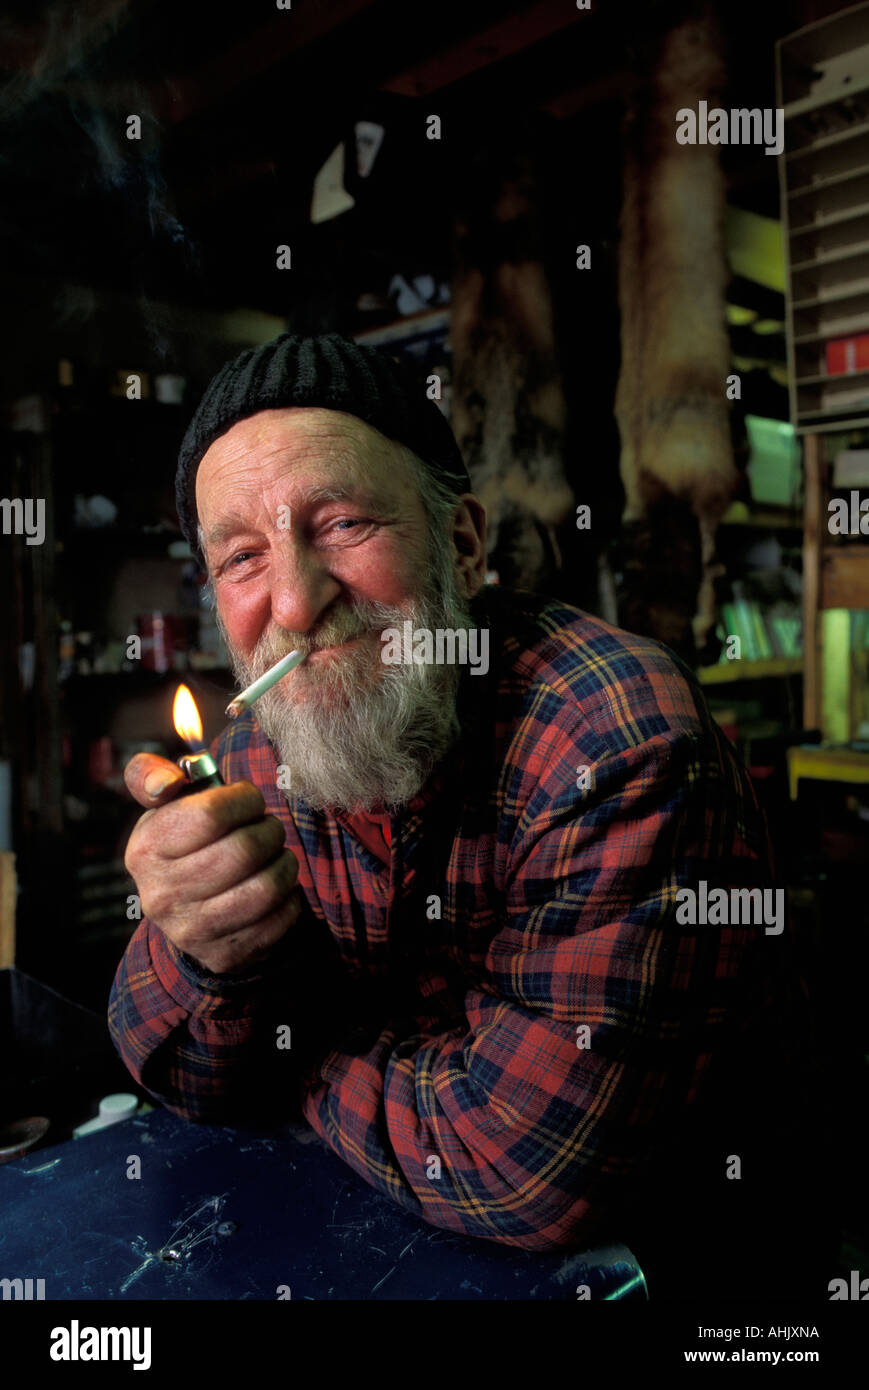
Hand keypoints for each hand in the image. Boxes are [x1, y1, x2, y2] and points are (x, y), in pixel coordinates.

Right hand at [123, 752, 300, 975]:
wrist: (184, 913)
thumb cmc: (184, 843)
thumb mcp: (164, 807)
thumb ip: (155, 776)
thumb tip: (167, 781)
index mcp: (146, 850)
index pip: (210, 814)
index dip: (244, 799)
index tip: (249, 800)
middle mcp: (162, 894)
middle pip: (244, 850)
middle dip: (269, 830)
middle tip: (268, 828)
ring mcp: (193, 931)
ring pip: (267, 886)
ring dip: (284, 863)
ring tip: (276, 855)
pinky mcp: (226, 955)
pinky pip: (280, 918)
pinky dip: (289, 897)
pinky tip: (276, 887)